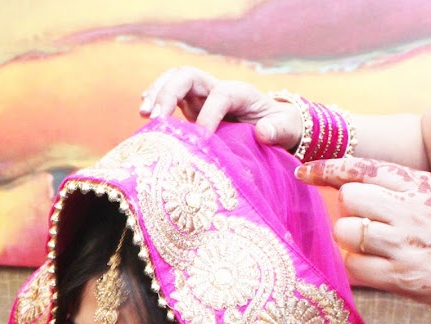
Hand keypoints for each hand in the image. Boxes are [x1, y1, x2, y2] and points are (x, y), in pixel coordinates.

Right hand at [139, 66, 300, 150]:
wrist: (273, 125)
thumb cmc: (279, 128)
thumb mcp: (286, 129)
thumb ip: (278, 129)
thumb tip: (263, 132)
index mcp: (240, 93)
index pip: (219, 95)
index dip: (209, 114)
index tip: (201, 139)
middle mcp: (217, 89)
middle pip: (188, 76)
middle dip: (169, 93)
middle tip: (155, 119)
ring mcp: (202, 96)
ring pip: (174, 81)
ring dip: (157, 94)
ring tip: (144, 114)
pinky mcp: (192, 107)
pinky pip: (170, 96)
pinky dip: (156, 101)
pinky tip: (145, 114)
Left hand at [296, 157, 430, 312]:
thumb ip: (401, 189)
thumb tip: (353, 186)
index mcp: (419, 185)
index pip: (361, 168)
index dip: (327, 169)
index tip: (303, 172)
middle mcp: (409, 209)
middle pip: (349, 198)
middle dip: (350, 211)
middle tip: (368, 224)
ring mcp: (402, 243)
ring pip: (346, 231)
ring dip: (351, 241)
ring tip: (374, 248)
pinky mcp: (399, 276)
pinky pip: (354, 266)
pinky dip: (357, 268)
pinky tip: (375, 268)